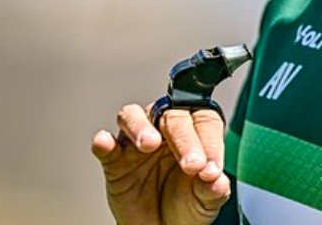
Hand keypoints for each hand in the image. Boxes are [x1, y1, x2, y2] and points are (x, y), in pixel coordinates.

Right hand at [92, 104, 231, 224]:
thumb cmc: (186, 206)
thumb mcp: (206, 201)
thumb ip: (213, 189)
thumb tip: (218, 181)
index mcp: (194, 132)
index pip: (204, 121)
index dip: (210, 141)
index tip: (211, 169)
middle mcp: (164, 129)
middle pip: (172, 116)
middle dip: (184, 139)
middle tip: (192, 164)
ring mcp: (136, 141)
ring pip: (134, 116)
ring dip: (141, 126)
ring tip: (149, 144)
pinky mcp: (114, 160)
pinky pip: (106, 145)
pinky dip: (103, 142)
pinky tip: (104, 143)